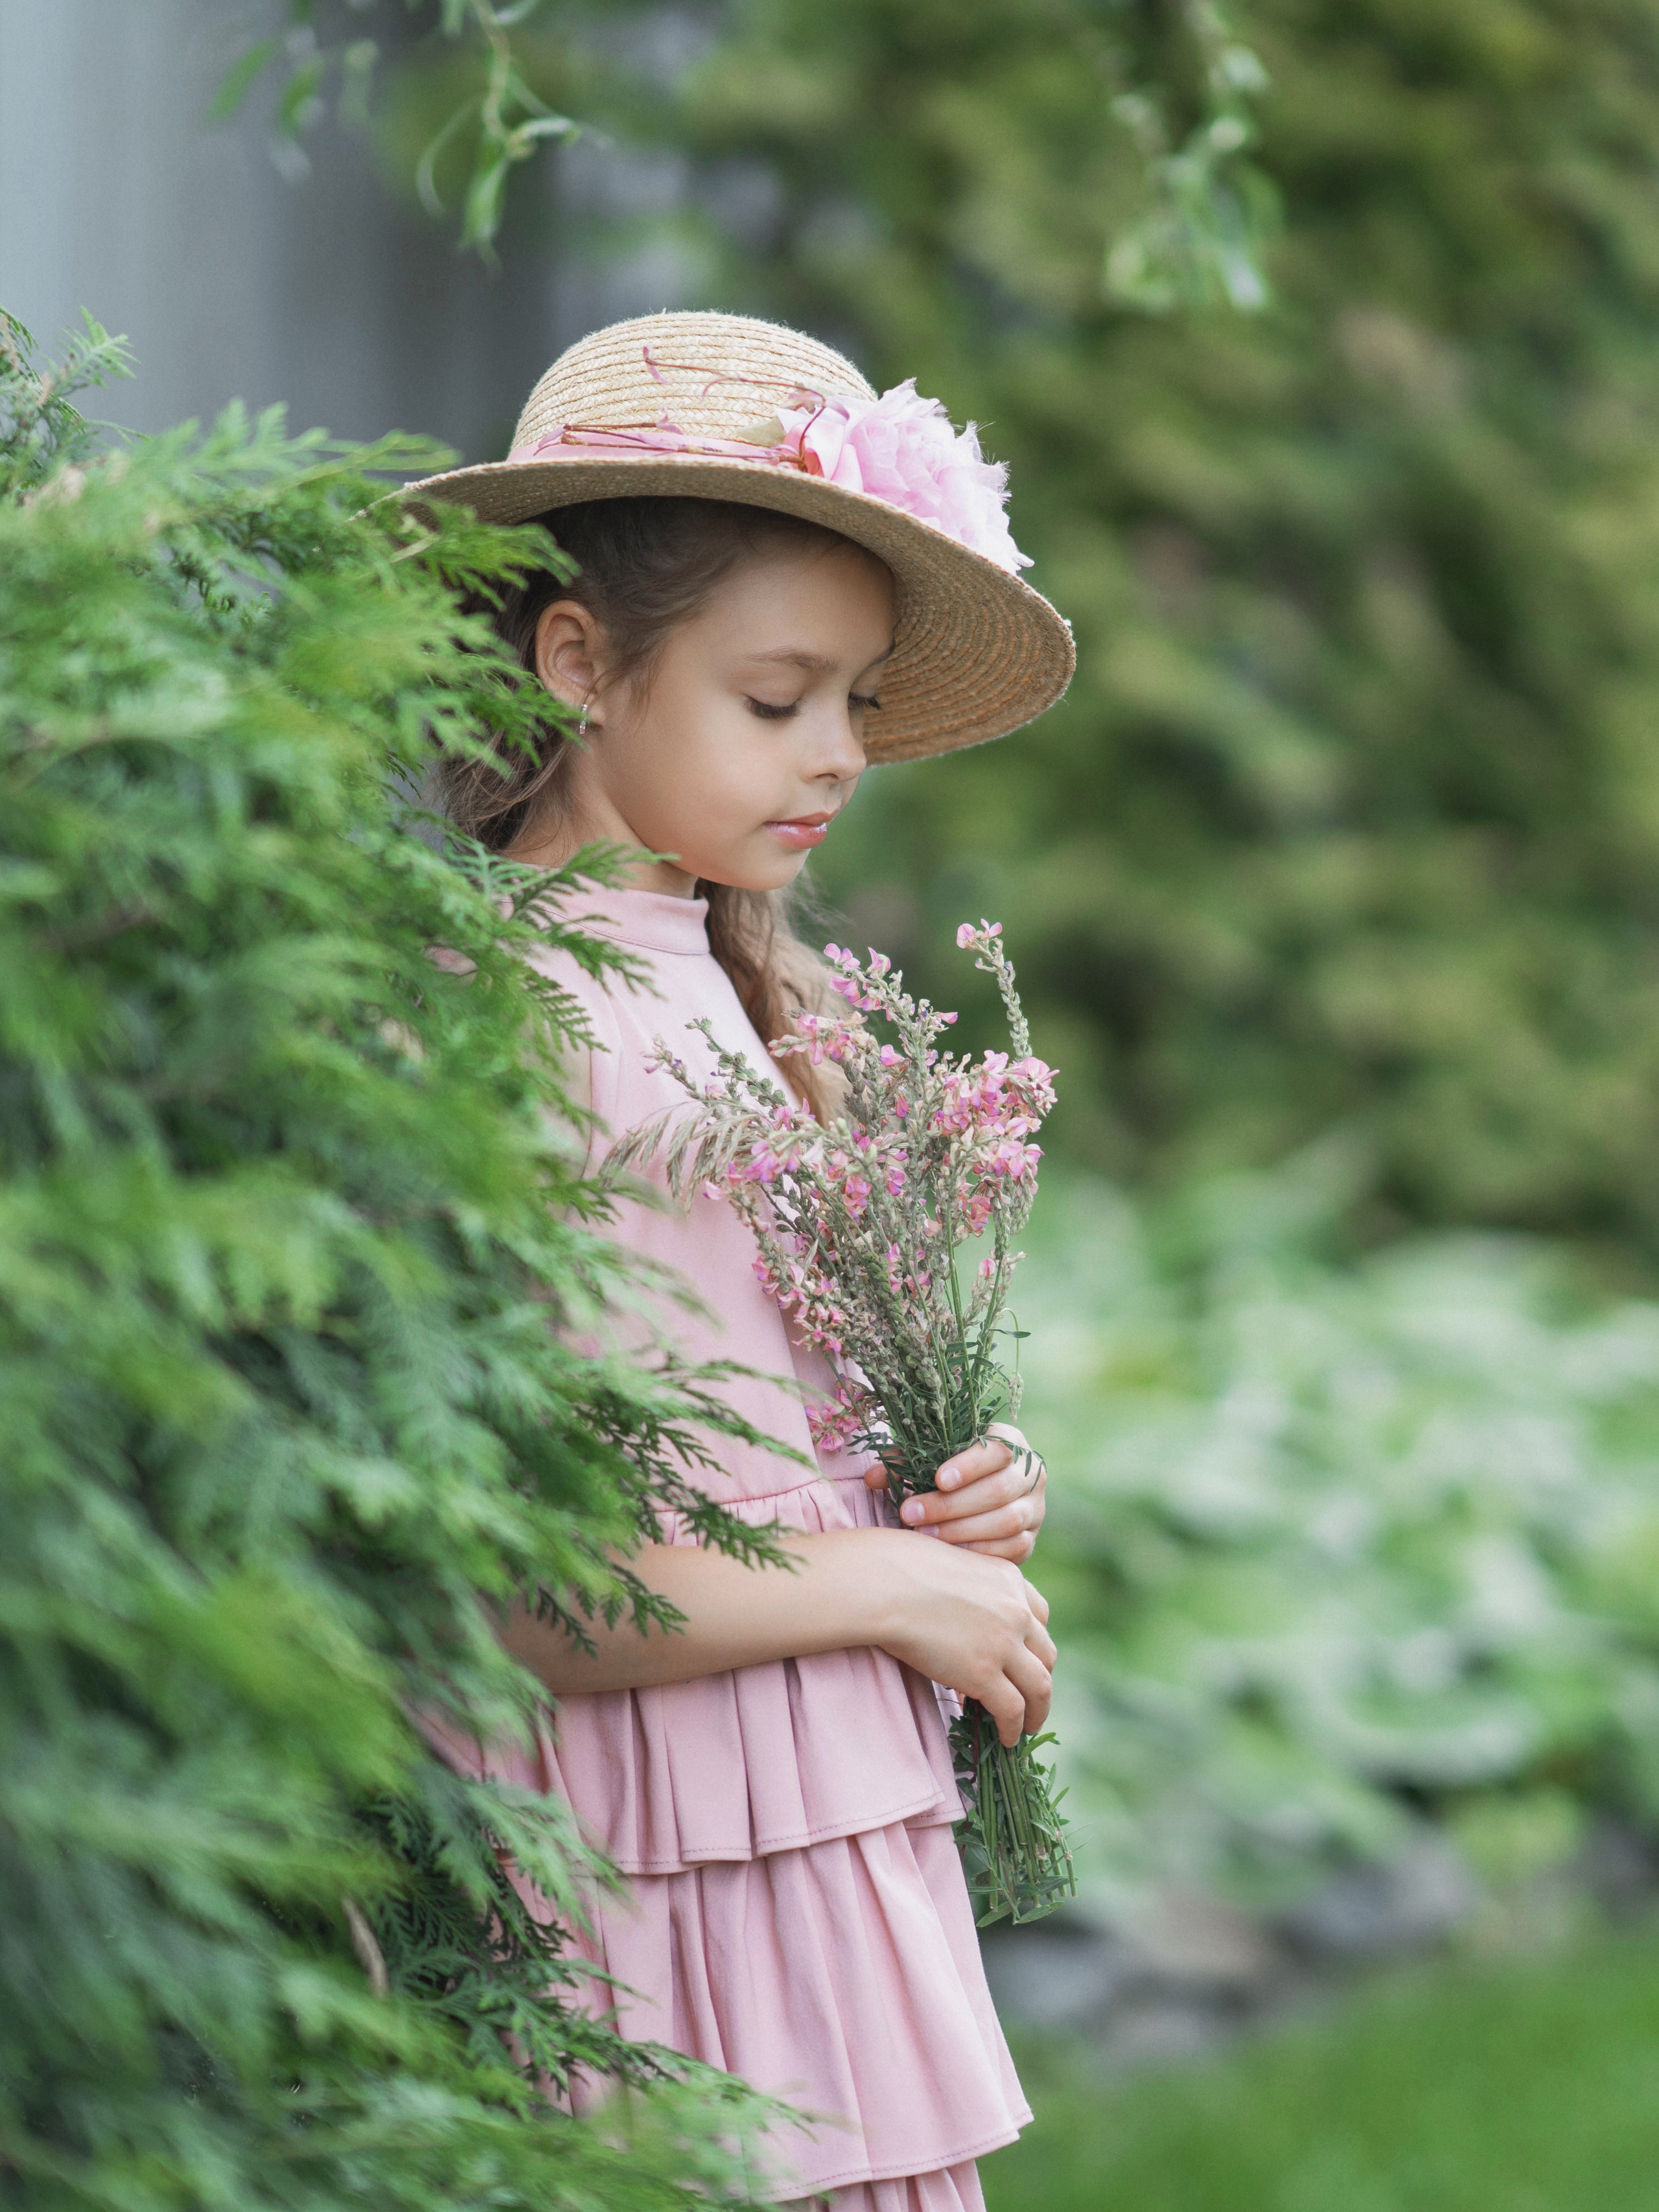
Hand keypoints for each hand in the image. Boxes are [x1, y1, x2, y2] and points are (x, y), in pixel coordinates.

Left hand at [865, 1422, 1046, 1562]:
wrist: (982, 1493)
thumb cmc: (948, 1469)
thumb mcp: (930, 1457)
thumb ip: (904, 1462)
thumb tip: (872, 1478)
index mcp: (1010, 1442)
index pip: (998, 1450)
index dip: (969, 1465)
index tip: (938, 1479)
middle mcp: (1030, 1474)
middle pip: (999, 1490)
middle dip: (951, 1505)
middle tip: (910, 1513)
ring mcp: (1034, 1509)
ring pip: (1007, 1521)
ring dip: (961, 1530)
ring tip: (922, 1535)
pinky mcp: (1030, 1540)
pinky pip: (1011, 1550)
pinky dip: (978, 1552)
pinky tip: (947, 1553)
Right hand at [868, 1532, 1054, 1746]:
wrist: (885, 1585)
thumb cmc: (901, 1570)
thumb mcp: (953, 1566)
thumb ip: (970, 1591)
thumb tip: (961, 1622)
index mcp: (1009, 1580)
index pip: (1040, 1615)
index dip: (1034, 1642)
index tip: (1024, 1658)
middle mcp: (1016, 1611)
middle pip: (1046, 1653)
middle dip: (1041, 1677)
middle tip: (1031, 1696)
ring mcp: (1003, 1644)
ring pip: (1040, 1686)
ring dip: (1038, 1710)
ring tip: (1029, 1726)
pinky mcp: (984, 1674)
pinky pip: (1012, 1710)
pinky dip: (1014, 1728)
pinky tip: (1006, 1738)